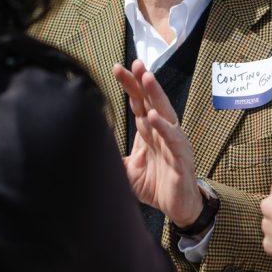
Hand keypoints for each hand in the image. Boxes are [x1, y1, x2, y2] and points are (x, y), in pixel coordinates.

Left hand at [113, 60, 202, 227]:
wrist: (178, 208)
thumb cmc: (156, 186)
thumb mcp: (127, 172)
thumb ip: (112, 158)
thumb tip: (89, 150)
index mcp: (149, 132)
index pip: (138, 103)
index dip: (130, 86)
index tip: (117, 67)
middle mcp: (162, 132)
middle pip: (151, 101)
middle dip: (142, 82)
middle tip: (134, 62)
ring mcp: (173, 143)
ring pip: (165, 113)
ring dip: (156, 95)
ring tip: (147, 78)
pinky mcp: (182, 158)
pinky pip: (174, 140)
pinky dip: (164, 128)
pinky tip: (154, 116)